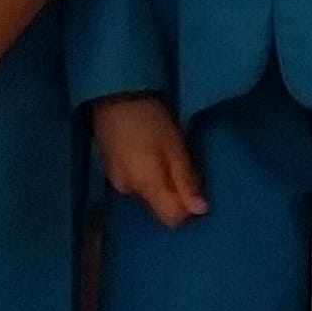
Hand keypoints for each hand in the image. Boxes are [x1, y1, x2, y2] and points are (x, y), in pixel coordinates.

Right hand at [91, 93, 207, 228]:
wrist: (113, 92)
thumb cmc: (150, 117)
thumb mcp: (175, 146)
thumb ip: (186, 181)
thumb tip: (201, 211)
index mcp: (146, 186)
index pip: (171, 219)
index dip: (187, 209)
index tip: (195, 188)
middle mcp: (128, 190)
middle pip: (159, 207)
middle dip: (173, 193)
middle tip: (181, 164)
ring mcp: (115, 180)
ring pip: (146, 194)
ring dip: (158, 182)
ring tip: (163, 154)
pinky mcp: (109, 169)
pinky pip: (134, 181)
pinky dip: (144, 173)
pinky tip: (146, 151)